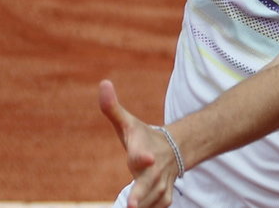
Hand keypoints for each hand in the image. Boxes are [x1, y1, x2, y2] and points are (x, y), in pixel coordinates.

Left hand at [98, 79, 180, 207]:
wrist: (174, 149)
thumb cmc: (143, 136)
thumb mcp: (127, 123)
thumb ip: (112, 107)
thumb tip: (103, 83)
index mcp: (142, 151)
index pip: (142, 155)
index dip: (144, 157)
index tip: (146, 158)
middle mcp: (154, 170)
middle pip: (148, 186)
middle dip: (141, 196)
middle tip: (132, 206)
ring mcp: (161, 185)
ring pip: (152, 201)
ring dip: (142, 205)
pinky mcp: (164, 198)